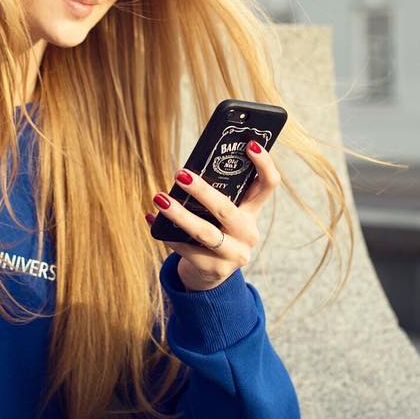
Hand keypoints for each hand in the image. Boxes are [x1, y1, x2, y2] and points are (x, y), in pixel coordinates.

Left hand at [146, 142, 280, 292]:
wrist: (209, 274)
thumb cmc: (214, 232)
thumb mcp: (221, 214)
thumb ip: (215, 194)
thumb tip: (186, 170)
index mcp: (252, 212)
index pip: (268, 185)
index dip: (263, 164)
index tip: (249, 144)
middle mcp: (248, 234)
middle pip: (227, 209)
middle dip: (202, 190)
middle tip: (181, 174)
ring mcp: (234, 254)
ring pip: (204, 232)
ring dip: (179, 214)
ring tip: (160, 198)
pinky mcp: (214, 269)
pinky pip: (186, 249)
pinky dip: (166, 234)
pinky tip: (151, 220)